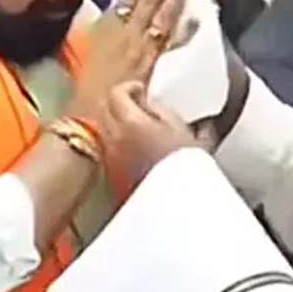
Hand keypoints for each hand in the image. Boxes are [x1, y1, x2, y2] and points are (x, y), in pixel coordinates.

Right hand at [67, 0, 190, 122]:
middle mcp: (123, 35)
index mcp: (106, 29)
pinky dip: (185, 32)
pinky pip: (169, 46)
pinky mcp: (148, 68)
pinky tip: (199, 18)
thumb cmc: (83, 92)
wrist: (84, 121)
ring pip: (161, 16)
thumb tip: (108, 11)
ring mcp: (137, 50)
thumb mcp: (82, 52)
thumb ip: (97, 30)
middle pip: (148, 1)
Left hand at [101, 81, 199, 201]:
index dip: (130, 88)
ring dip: (120, 125)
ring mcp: (112, 159)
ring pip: (107, 131)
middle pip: (106, 110)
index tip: (141, 90)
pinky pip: (112, 150)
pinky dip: (122, 144)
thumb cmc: (186, 165)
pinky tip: (140, 150)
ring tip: (142, 129)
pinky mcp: (114, 176)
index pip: (117, 94)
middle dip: (121, 104)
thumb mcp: (182, 127)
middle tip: (140, 106)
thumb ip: (161, 109)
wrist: (180, 203)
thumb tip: (149, 104)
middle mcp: (114, 139)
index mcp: (131, 123)